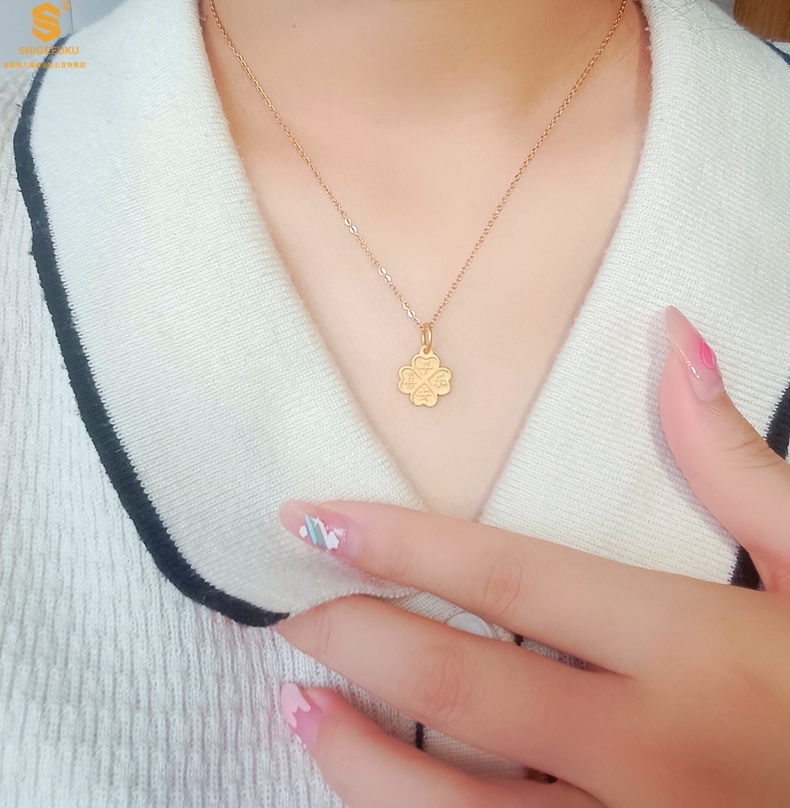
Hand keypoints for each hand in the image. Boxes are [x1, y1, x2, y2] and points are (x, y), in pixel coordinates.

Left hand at [274, 307, 789, 807]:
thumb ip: (732, 458)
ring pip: (450, 806)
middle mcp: (644, 748)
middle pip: (454, 684)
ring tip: (297, 704)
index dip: (396, 544)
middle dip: (352, 637)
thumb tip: (673, 339)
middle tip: (291, 605)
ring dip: (353, 755)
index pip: (505, 576)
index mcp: (687, 648)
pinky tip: (372, 789)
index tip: (313, 519)